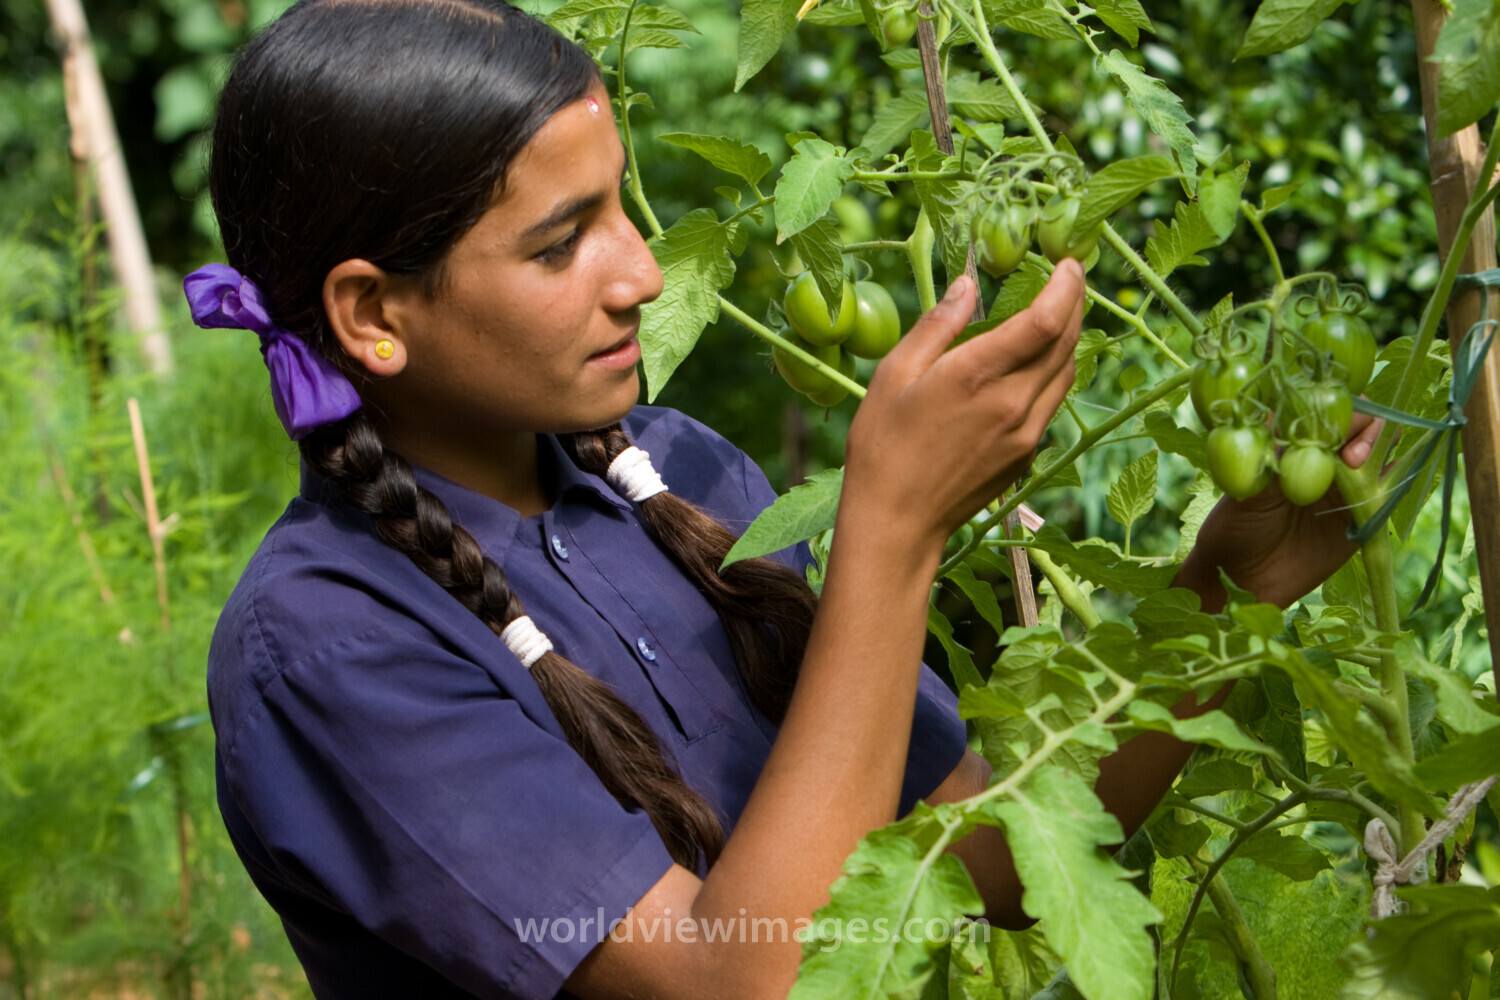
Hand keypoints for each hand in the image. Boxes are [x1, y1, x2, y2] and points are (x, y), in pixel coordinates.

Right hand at [841, 262, 1084, 556]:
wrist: (897, 522)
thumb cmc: (883, 447)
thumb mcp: (895, 374)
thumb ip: (937, 325)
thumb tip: (968, 285)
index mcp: (979, 376)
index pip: (1046, 320)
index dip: (1067, 287)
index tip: (1068, 262)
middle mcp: (1014, 403)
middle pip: (1067, 343)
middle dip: (1074, 304)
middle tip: (1069, 277)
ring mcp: (1026, 433)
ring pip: (1065, 373)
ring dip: (1069, 338)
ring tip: (1057, 312)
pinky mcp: (1026, 455)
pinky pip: (1052, 401)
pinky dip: (1053, 371)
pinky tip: (1035, 362)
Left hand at [1179, 412, 1384, 610]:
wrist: (1247, 577)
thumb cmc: (1236, 527)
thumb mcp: (1248, 492)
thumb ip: (1267, 458)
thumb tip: (1269, 413)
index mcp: (1295, 441)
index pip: (1328, 408)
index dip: (1338, 412)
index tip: (1329, 436)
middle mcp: (1325, 454)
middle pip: (1364, 421)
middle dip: (1366, 429)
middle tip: (1352, 457)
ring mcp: (1347, 480)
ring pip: (1382, 448)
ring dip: (1381, 448)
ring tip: (1358, 468)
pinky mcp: (1364, 510)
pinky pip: (1389, 486)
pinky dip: (1394, 477)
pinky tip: (1379, 487)